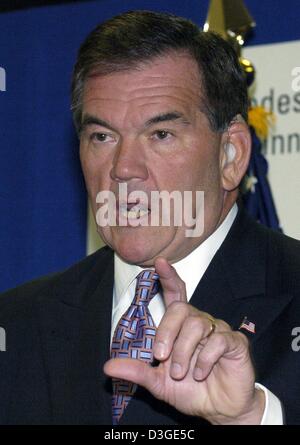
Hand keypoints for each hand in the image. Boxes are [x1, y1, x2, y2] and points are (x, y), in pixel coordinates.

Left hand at [104, 257, 264, 424]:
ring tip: (181, 373)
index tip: (159, 262)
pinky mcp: (234, 342)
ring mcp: (218, 330)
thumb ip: (137, 371)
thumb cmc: (189, 390)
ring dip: (184, 351)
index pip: (175, 294)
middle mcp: (199, 323)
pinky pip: (219, 339)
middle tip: (160, 356)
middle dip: (166, 331)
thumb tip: (108, 367)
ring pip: (197, 324)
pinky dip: (205, 358)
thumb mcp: (158, 383)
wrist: (218, 409)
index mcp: (180, 327)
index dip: (168, 277)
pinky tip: (201, 373)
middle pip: (181, 308)